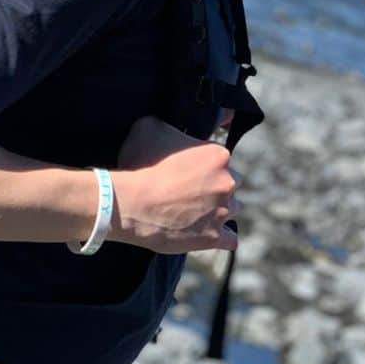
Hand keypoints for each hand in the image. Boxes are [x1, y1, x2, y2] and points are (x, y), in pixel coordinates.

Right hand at [111, 115, 239, 253]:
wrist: (132, 203)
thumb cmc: (141, 164)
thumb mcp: (148, 127)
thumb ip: (168, 124)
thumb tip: (170, 128)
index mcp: (218, 154)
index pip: (219, 157)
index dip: (203, 162)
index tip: (186, 169)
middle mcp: (228, 182)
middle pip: (231, 182)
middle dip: (216, 184)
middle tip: (191, 190)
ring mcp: (223, 211)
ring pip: (232, 209)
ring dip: (218, 209)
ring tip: (195, 212)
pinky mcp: (214, 237)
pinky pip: (230, 239)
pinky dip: (222, 236)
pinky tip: (208, 232)